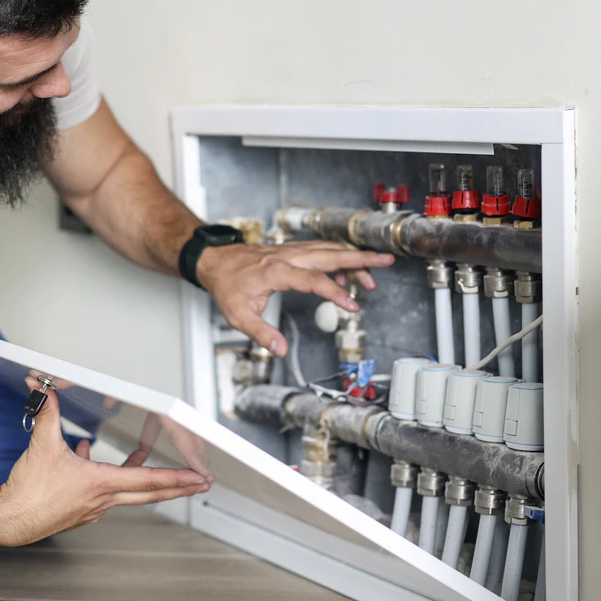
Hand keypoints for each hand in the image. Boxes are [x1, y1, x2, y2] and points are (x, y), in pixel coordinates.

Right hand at [0, 385, 210, 546]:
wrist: (7, 521)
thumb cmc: (28, 491)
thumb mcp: (42, 445)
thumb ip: (48, 413)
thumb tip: (41, 387)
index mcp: (99, 484)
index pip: (148, 480)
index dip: (176, 478)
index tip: (199, 478)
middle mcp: (101, 500)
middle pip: (149, 493)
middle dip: (178, 487)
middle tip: (202, 483)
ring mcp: (92, 508)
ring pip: (126, 491)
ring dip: (139, 476)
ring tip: (144, 456)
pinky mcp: (80, 511)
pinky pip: (103, 491)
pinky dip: (106, 475)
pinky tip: (86, 454)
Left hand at [196, 241, 394, 355]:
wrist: (214, 261)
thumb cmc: (226, 286)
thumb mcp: (237, 316)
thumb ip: (261, 333)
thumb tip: (280, 350)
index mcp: (276, 272)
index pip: (313, 280)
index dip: (335, 293)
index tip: (353, 306)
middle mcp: (286, 256)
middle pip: (330, 254)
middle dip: (360, 258)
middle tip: (386, 261)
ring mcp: (290, 250)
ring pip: (328, 249)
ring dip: (352, 259)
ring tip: (372, 277)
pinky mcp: (291, 250)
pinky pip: (320, 250)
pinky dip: (337, 258)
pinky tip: (344, 274)